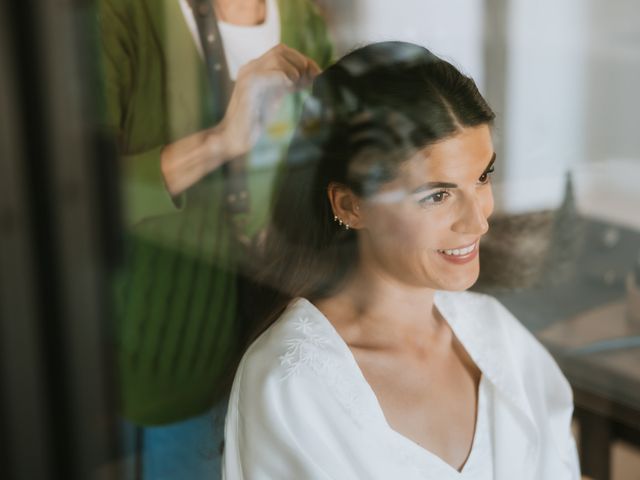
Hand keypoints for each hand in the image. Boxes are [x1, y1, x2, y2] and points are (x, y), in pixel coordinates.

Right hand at [218, 43, 320, 157]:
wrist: (234, 136)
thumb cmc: (255, 120)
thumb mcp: (276, 96)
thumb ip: (289, 84)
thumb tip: (311, 76)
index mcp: (258, 68)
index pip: (283, 52)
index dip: (302, 59)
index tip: (317, 72)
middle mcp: (251, 67)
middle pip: (280, 49)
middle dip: (301, 61)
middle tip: (312, 77)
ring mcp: (248, 76)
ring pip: (276, 57)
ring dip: (293, 69)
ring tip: (298, 84)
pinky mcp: (248, 88)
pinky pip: (267, 73)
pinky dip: (283, 77)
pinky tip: (289, 86)